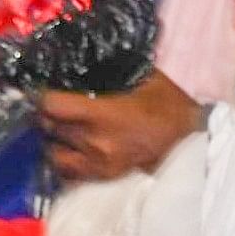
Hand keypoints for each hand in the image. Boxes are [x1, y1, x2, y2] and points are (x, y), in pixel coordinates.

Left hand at [39, 75, 202, 183]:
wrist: (192, 143)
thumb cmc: (169, 106)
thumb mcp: (145, 78)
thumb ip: (114, 72)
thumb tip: (87, 58)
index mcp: (104, 115)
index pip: (52, 106)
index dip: (42, 95)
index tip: (43, 88)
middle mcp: (94, 143)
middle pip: (49, 128)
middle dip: (46, 115)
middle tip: (52, 104)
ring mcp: (98, 164)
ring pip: (53, 152)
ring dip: (52, 139)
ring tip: (60, 128)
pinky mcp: (103, 177)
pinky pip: (68, 172)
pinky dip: (64, 159)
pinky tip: (70, 148)